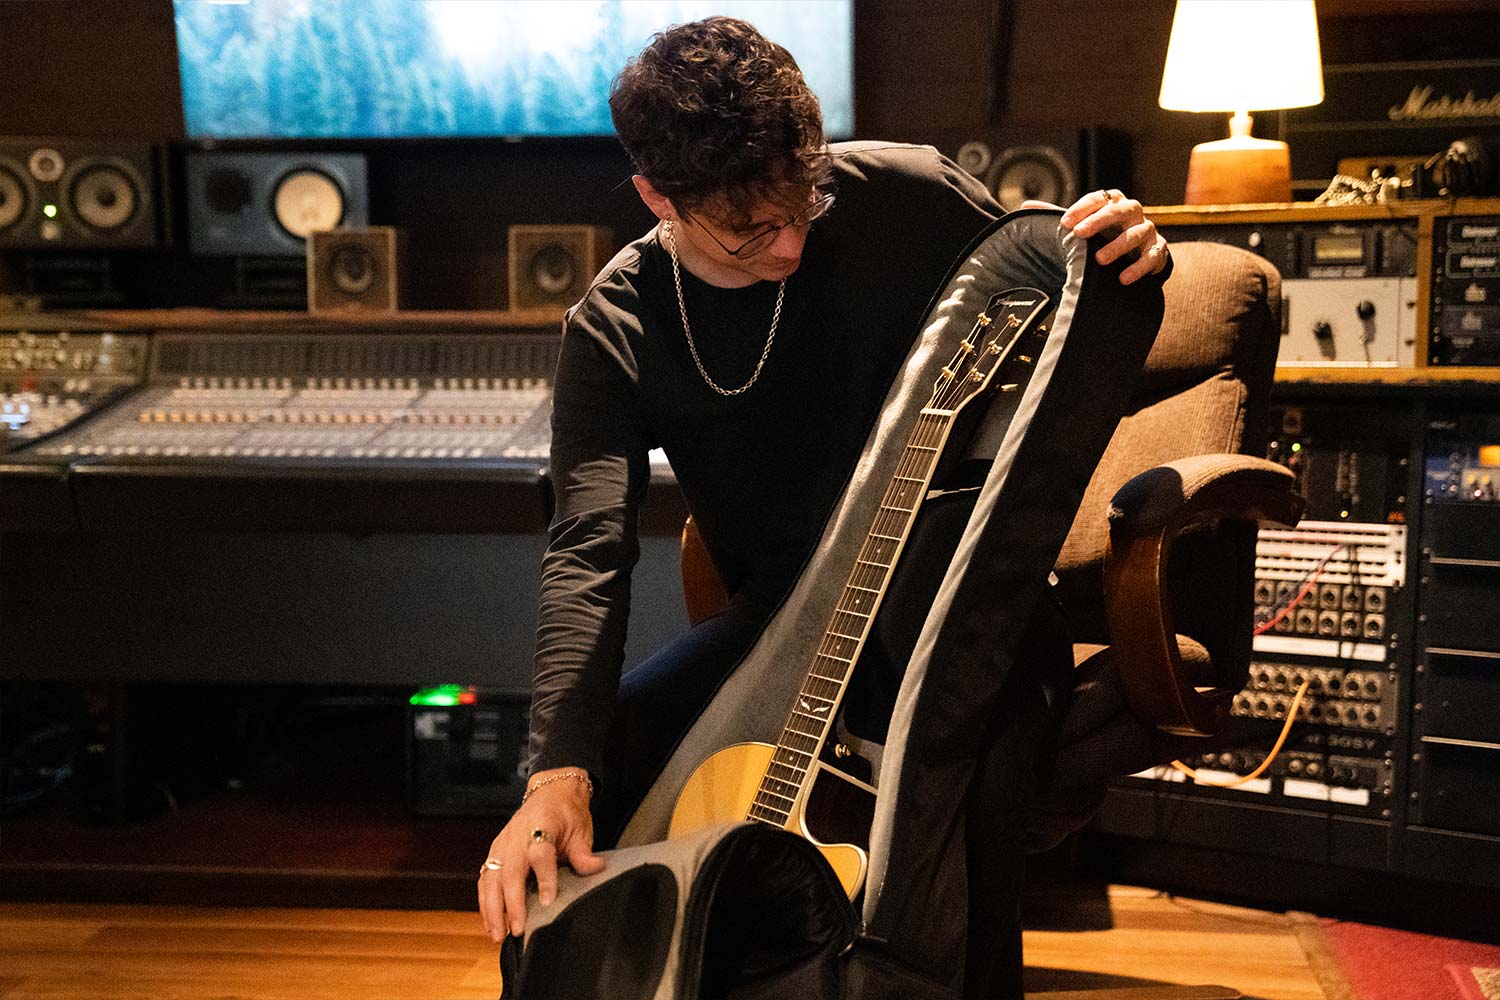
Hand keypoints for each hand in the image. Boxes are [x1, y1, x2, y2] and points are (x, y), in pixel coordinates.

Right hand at [477, 768, 604, 941]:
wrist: (550, 793)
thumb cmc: (566, 812)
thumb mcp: (580, 829)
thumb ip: (584, 853)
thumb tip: (596, 868)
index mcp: (540, 825)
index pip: (540, 854)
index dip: (544, 878)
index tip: (549, 902)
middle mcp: (516, 836)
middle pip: (510, 871)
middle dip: (512, 904)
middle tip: (517, 929)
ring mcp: (502, 844)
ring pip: (492, 879)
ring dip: (493, 909)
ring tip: (498, 934)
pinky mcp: (495, 852)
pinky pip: (486, 880)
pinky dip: (485, 903)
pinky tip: (491, 923)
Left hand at [1024, 189, 1168, 285]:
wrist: (1138, 251)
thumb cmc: (1106, 235)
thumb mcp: (1084, 225)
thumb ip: (1057, 216)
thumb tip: (1026, 205)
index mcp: (1112, 202)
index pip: (1098, 198)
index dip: (1082, 208)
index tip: (1065, 223)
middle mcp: (1132, 212)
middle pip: (1119, 210)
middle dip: (1099, 220)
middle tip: (1080, 234)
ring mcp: (1147, 229)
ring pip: (1137, 232)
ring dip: (1119, 245)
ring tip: (1100, 259)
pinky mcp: (1158, 249)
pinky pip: (1152, 256)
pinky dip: (1139, 267)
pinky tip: (1123, 278)